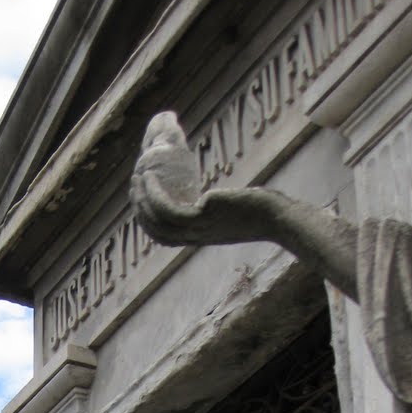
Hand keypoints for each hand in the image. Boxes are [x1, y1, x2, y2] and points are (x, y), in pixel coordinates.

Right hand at [130, 111, 273, 248]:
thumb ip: (214, 210)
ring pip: (158, 220)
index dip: (146, 219)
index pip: (163, 235)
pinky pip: (170, 210)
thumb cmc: (258, 210)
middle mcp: (195, 236)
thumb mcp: (229, 213)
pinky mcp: (204, 215)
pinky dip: (155, 194)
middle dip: (140, 206)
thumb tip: (207, 199)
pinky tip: (153, 176)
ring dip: (143, 198)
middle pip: (155, 228)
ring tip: (141, 175)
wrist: (276, 216)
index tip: (141, 198)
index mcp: (197, 237)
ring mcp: (198, 228)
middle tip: (136, 182)